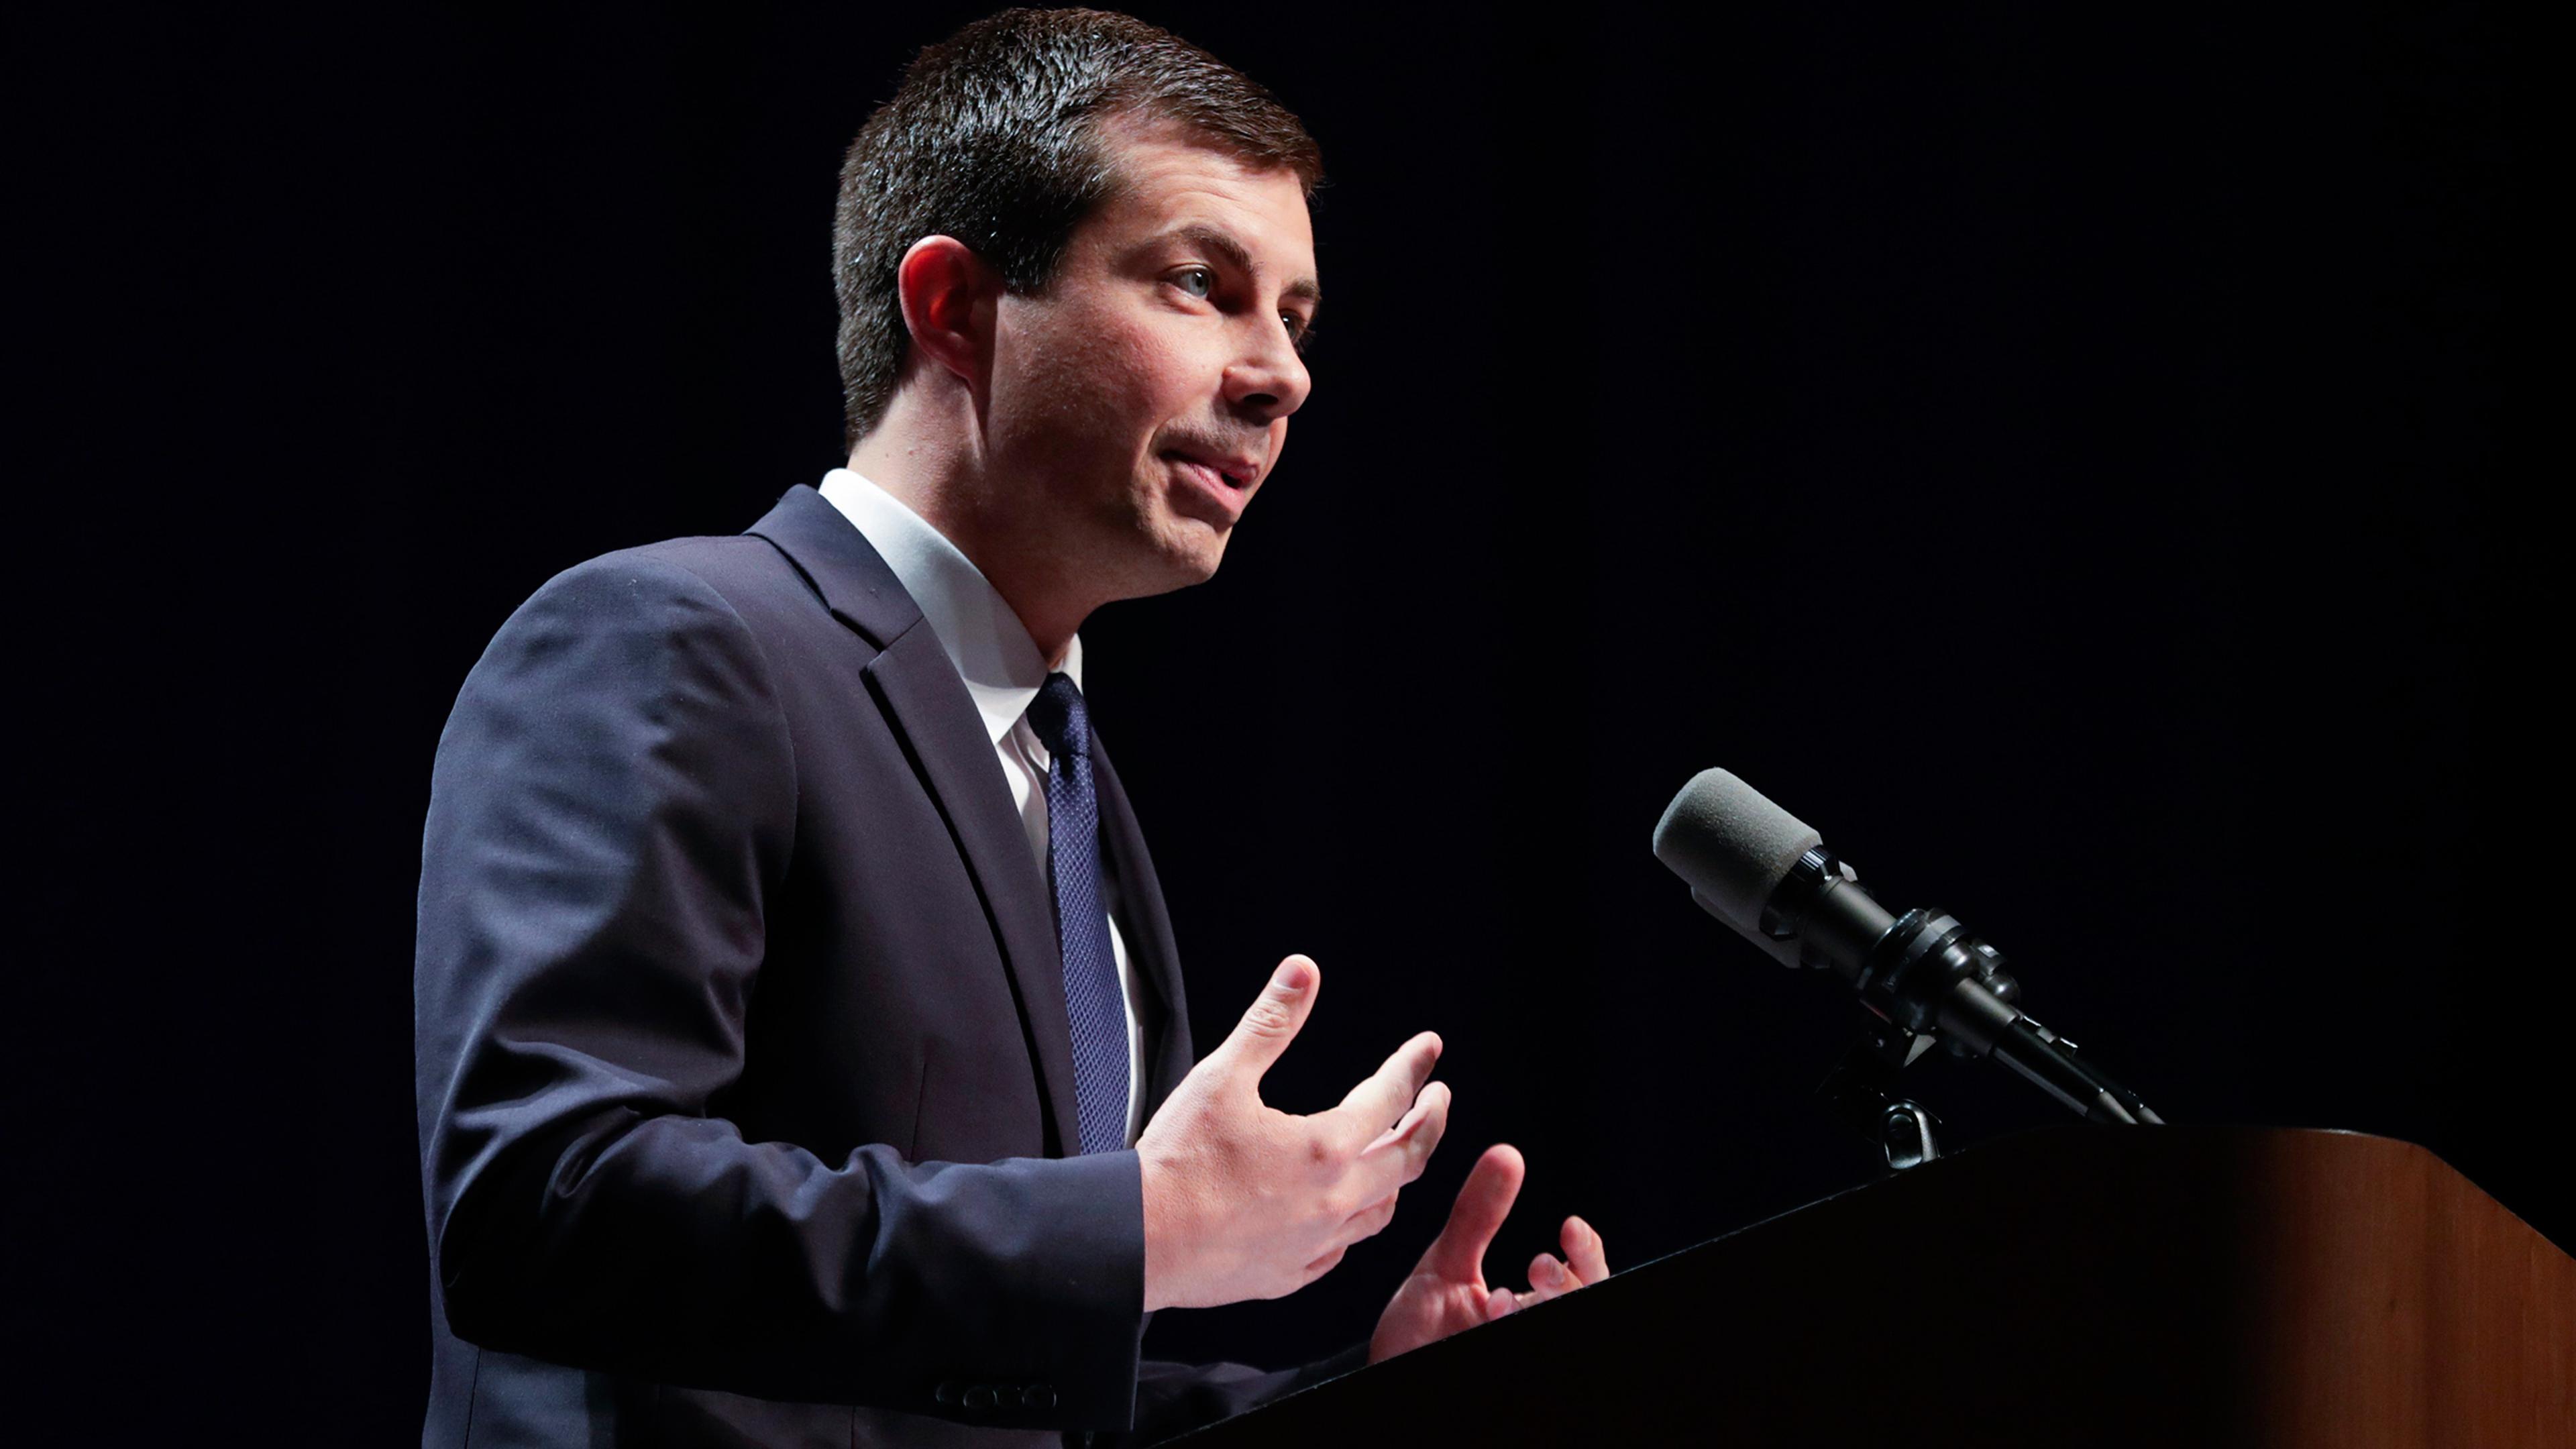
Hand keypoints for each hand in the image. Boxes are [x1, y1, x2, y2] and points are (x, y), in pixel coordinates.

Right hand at [1137, 955, 1449, 1310]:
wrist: (1136, 1241)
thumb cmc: (1176, 1164)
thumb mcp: (1222, 1076)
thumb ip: (1271, 1022)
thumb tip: (1303, 974)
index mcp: (1325, 1149)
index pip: (1389, 1098)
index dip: (1411, 1066)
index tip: (1427, 1048)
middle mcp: (1332, 1201)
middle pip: (1406, 1160)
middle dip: (1428, 1123)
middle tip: (1435, 1099)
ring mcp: (1312, 1243)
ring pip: (1381, 1212)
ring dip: (1397, 1176)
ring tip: (1397, 1153)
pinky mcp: (1286, 1274)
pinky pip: (1340, 1251)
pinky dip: (1354, 1225)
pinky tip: (1344, 1216)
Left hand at [1367, 1143, 1608, 1363]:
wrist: (1380, 1376)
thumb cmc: (1416, 1334)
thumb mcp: (1446, 1265)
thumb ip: (1476, 1216)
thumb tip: (1506, 1154)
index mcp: (1528, 1303)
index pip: (1583, 1277)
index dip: (1587, 1253)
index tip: (1569, 1227)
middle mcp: (1529, 1326)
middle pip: (1584, 1301)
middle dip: (1569, 1284)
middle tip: (1537, 1268)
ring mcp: (1515, 1346)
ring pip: (1557, 1324)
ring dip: (1538, 1310)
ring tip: (1499, 1302)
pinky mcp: (1499, 1370)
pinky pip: (1526, 1348)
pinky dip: (1512, 1329)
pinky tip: (1487, 1320)